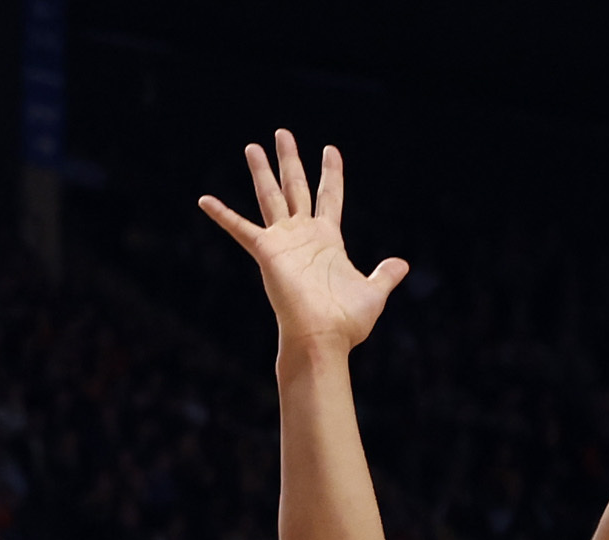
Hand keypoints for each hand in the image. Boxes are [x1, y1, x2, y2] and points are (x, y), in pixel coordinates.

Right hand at [200, 132, 407, 356]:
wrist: (323, 338)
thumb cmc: (346, 323)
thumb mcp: (373, 293)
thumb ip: (384, 275)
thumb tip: (402, 265)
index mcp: (328, 240)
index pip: (329, 196)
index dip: (331, 173)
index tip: (330, 149)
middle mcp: (303, 236)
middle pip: (295, 187)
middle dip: (289, 160)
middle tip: (282, 133)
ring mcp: (284, 242)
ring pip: (271, 197)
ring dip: (261, 171)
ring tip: (252, 146)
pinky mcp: (267, 253)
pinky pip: (240, 229)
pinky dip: (223, 215)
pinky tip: (205, 200)